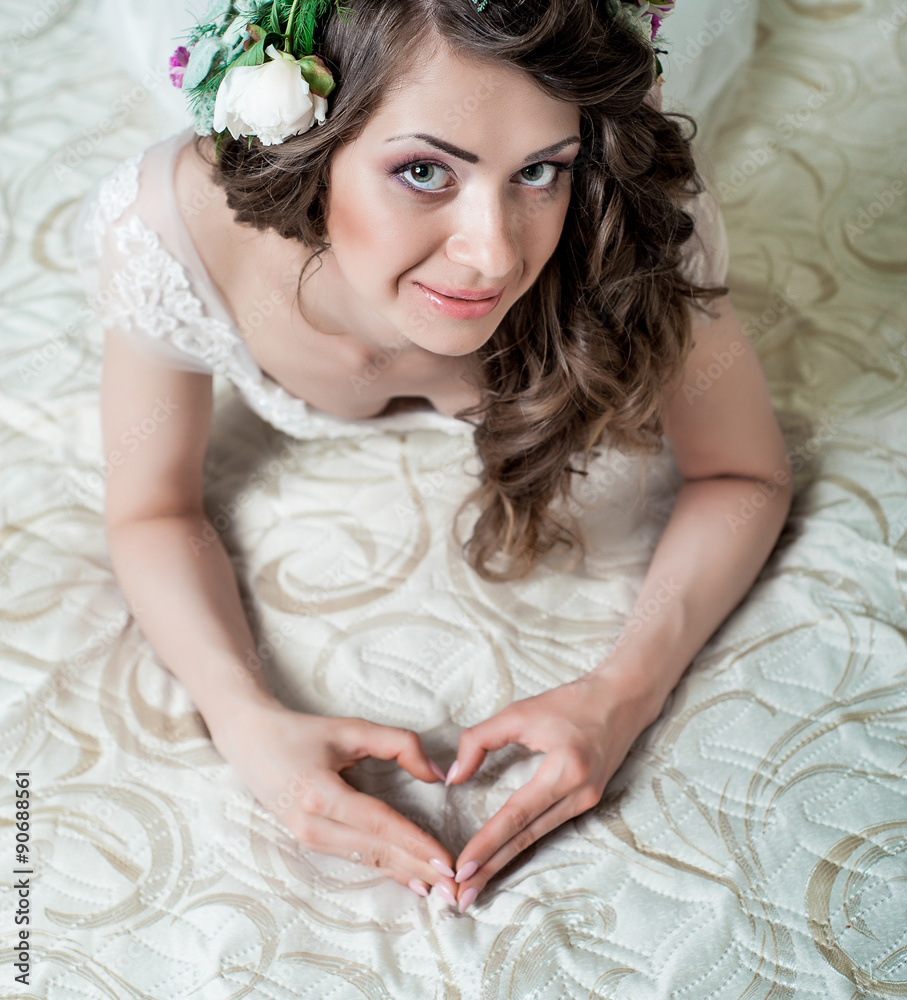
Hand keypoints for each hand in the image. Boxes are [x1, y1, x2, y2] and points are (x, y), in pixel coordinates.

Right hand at [211, 701, 458, 900]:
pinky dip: (384, 869)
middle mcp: (311, 822)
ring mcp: (305, 837)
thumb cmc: (301, 732)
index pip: (378, 824)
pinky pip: (353, 858)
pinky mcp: (306, 841)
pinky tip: (409, 880)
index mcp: (320, 792)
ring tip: (439, 889)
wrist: (250, 741)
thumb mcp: (350, 729)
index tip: (445, 860)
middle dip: (417, 869)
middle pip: (375, 851)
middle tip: (454, 887)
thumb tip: (435, 773)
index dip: (414, 843)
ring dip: (404, 874)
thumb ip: (397, 743)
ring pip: (365, 860)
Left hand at [446, 668, 659, 911]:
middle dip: (492, 867)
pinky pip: (548, 828)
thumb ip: (481, 740)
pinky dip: (523, 844)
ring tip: (477, 884)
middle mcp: (580, 794)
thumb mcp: (521, 712)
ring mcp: (587, 802)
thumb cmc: (571, 702)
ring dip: (505, 862)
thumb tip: (454, 776)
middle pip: (527, 838)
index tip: (462, 865)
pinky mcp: (588, 802)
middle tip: (463, 896)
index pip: (517, 814)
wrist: (623, 698)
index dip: (488, 842)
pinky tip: (504, 857)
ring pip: (537, 838)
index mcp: (565, 769)